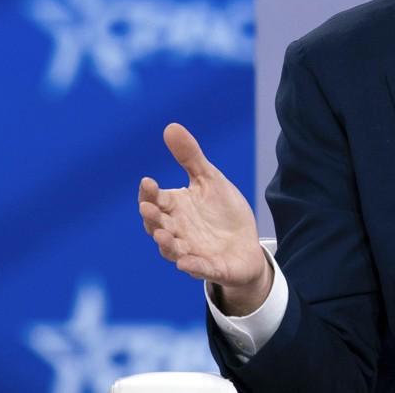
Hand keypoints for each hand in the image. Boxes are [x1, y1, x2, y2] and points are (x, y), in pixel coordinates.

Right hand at [139, 123, 271, 313]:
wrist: (246, 245)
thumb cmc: (222, 212)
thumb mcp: (210, 180)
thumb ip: (190, 157)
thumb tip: (170, 126)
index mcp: (175, 209)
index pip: (156, 200)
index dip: (149, 193)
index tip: (148, 181)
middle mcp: (177, 231)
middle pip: (158, 225)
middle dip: (152, 218)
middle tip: (148, 208)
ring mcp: (192, 251)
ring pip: (173, 250)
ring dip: (166, 244)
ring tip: (162, 235)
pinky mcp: (210, 267)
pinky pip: (199, 268)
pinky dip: (192, 265)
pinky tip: (185, 261)